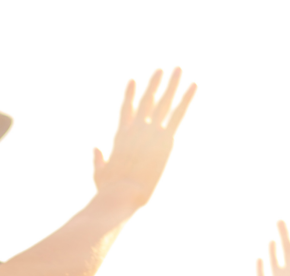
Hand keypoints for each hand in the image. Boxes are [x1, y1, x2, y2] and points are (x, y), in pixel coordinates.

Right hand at [93, 68, 194, 210]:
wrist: (122, 192)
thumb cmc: (109, 189)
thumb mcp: (100, 173)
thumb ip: (98, 159)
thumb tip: (95, 148)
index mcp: (122, 136)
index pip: (127, 109)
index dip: (130, 94)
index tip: (133, 81)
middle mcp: (136, 129)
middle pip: (148, 100)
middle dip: (155, 84)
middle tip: (163, 70)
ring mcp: (151, 131)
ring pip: (164, 102)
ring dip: (172, 85)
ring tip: (179, 69)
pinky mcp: (165, 139)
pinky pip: (179, 114)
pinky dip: (187, 99)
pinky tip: (194, 85)